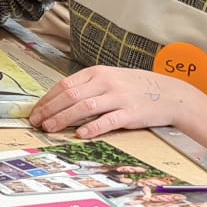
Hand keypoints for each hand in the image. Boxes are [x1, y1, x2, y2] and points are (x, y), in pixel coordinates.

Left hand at [29, 66, 205, 138]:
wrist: (170, 93)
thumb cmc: (136, 87)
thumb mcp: (110, 79)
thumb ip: (87, 87)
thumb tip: (59, 101)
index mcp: (97, 73)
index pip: (65, 84)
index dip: (47, 99)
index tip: (36, 111)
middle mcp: (106, 82)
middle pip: (70, 95)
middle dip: (49, 110)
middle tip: (36, 122)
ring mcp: (118, 97)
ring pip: (84, 107)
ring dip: (63, 118)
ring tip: (49, 128)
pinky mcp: (130, 113)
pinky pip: (108, 120)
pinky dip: (92, 127)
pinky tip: (79, 134)